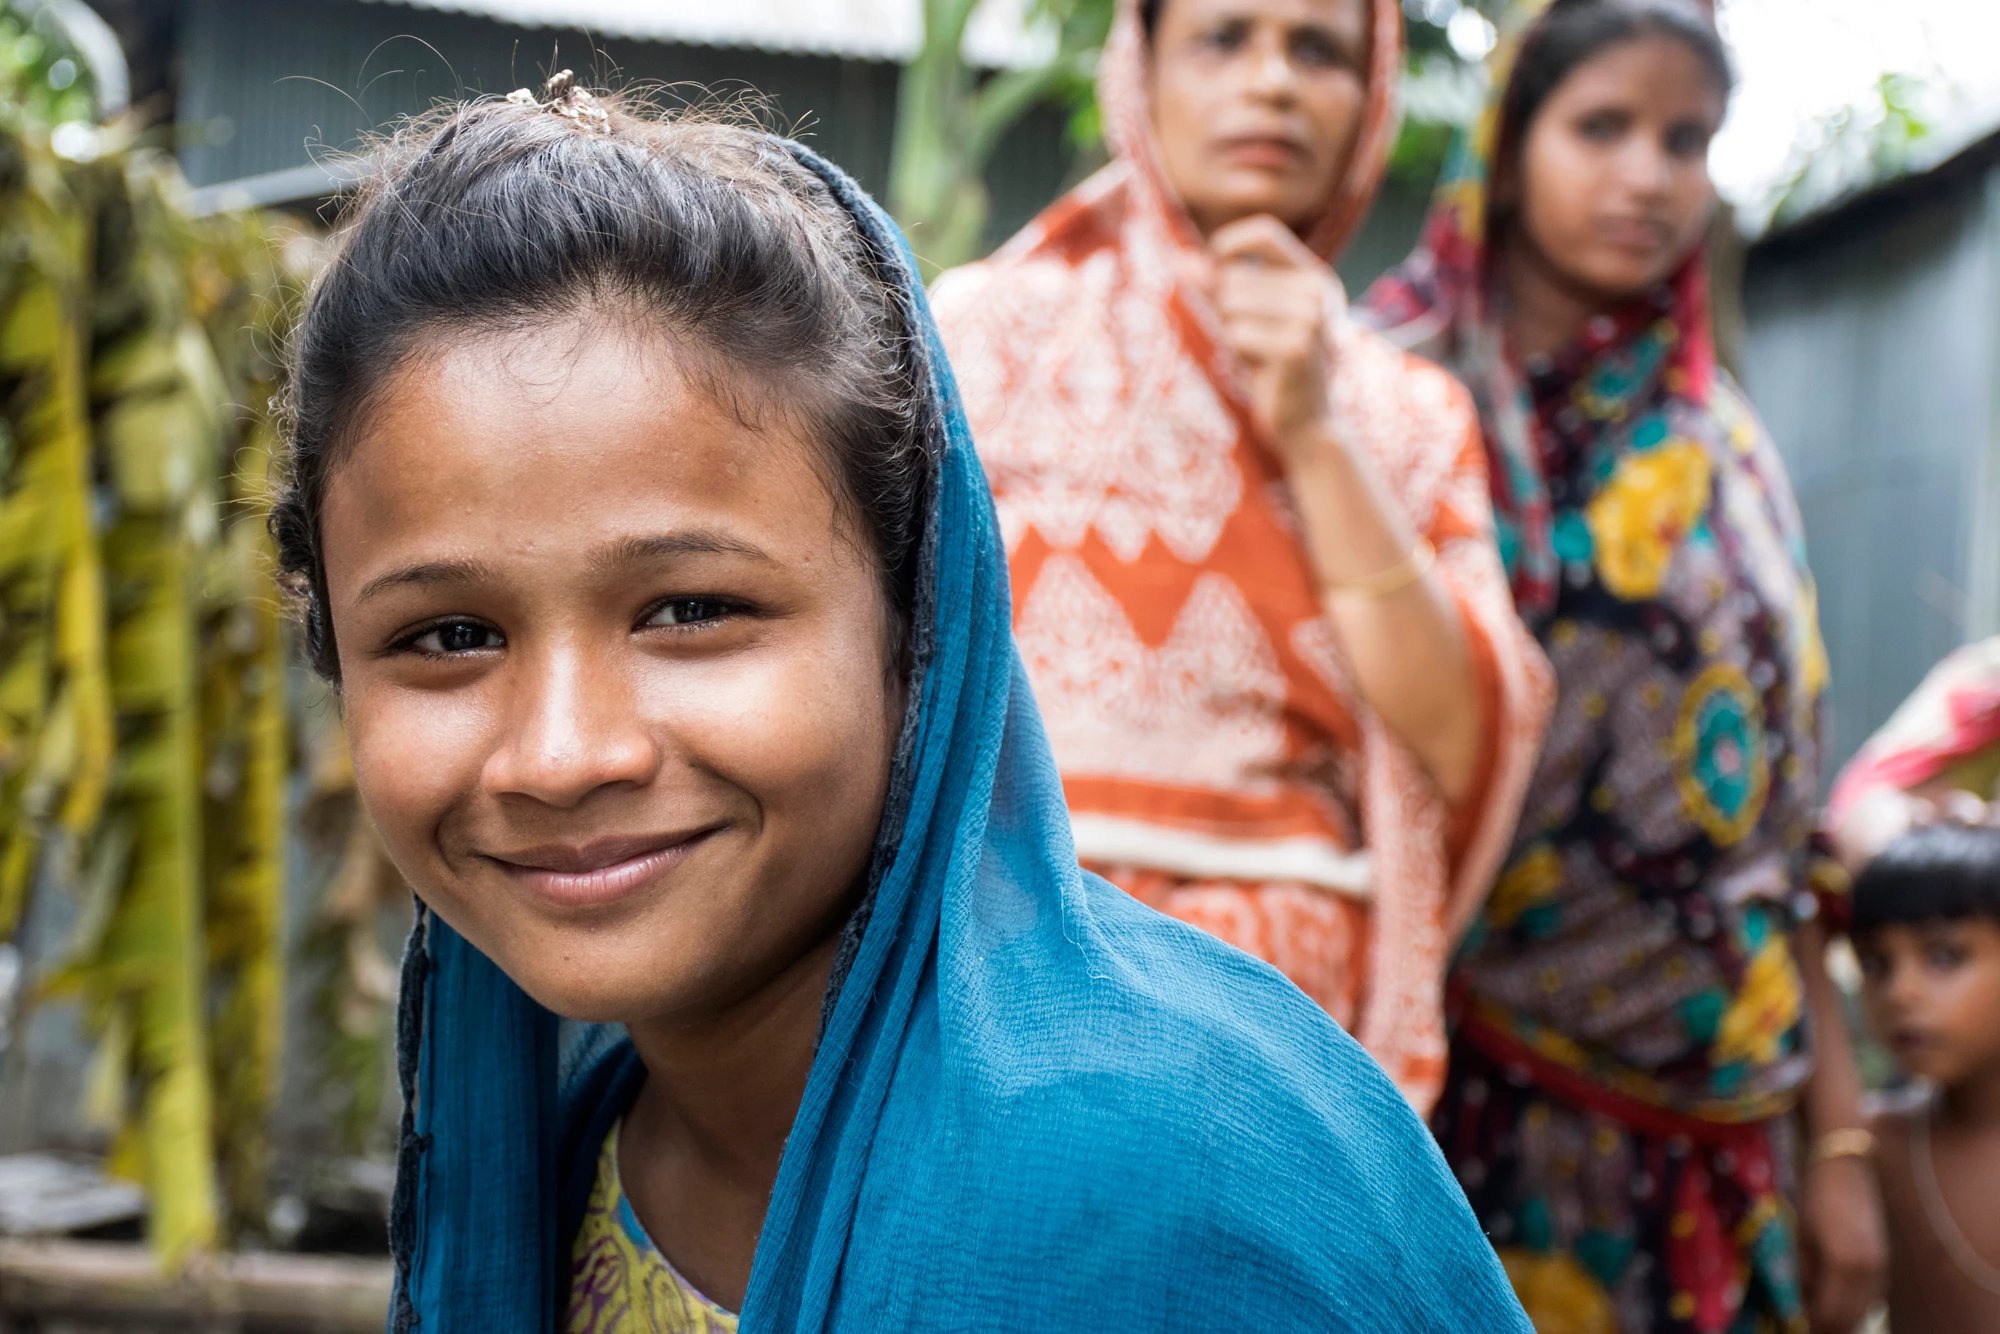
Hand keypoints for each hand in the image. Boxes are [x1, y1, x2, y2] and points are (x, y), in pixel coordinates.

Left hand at [1208, 215, 1344, 466]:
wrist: (1307, 425)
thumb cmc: (1272, 369)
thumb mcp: (1246, 320)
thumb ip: (1218, 287)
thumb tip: (1179, 259)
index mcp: (1313, 277)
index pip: (1265, 232)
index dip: (1229, 243)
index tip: (1213, 266)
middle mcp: (1318, 291)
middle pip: (1236, 277)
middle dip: (1226, 310)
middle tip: (1249, 342)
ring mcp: (1311, 318)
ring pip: (1233, 304)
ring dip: (1232, 333)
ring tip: (1256, 356)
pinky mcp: (1297, 347)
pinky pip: (1238, 333)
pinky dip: (1238, 354)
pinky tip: (1261, 371)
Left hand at [1796, 1152, 1885, 1332]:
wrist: (1850, 1165)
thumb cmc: (1816, 1195)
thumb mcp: (1802, 1238)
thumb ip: (1806, 1277)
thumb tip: (1804, 1307)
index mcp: (1845, 1266)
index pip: (1830, 1315)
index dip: (1813, 1326)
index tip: (1799, 1327)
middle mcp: (1871, 1273)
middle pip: (1852, 1319)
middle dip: (1829, 1326)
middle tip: (1809, 1325)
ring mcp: (1885, 1267)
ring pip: (1865, 1310)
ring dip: (1845, 1317)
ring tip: (1820, 1312)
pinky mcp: (1889, 1260)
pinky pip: (1874, 1296)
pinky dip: (1857, 1303)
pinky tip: (1839, 1297)